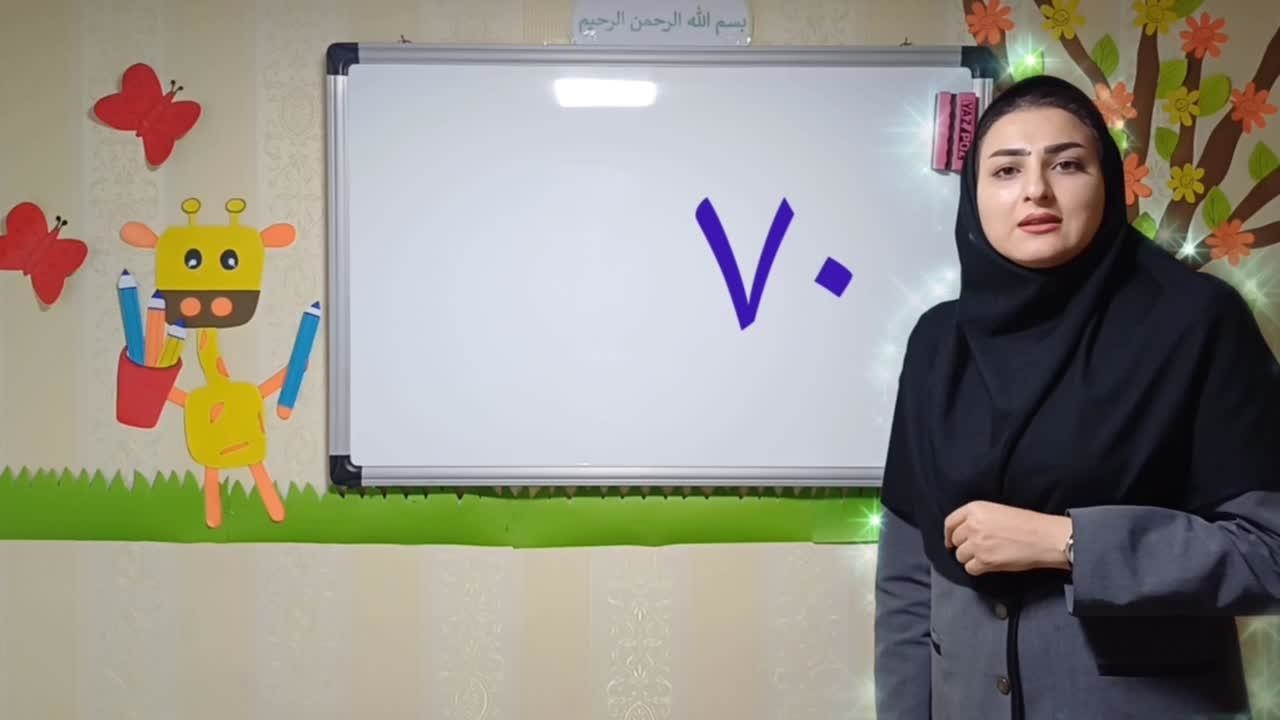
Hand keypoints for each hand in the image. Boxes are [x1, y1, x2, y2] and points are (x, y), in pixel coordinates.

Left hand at [944, 501, 1072, 575]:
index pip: (950, 523)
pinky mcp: (985, 561)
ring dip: (970, 559)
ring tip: (986, 557)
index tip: (951, 542)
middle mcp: (972, 525)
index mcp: (975, 509)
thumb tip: (964, 533)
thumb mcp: (996, 511)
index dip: (949, 534)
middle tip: (976, 550)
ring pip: (961, 556)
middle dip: (963, 547)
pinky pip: (970, 569)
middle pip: (955, 541)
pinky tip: (988, 565)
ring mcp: (977, 544)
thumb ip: (977, 519)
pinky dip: (977, 569)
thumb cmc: (1026, 523)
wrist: (1043, 537)